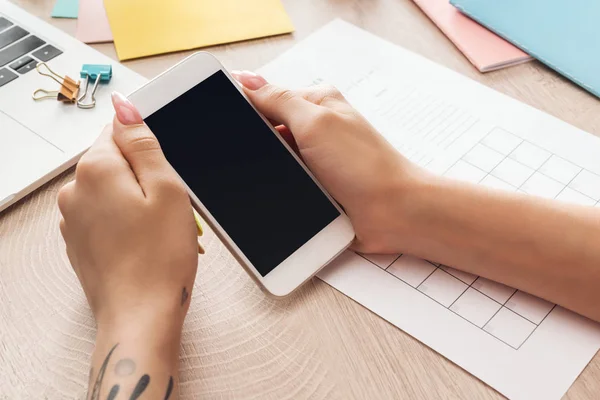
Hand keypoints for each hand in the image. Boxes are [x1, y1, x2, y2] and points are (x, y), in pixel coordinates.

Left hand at [58, 92, 198, 334]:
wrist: (139, 316)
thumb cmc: (159, 259)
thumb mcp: (166, 189)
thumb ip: (143, 142)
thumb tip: (126, 107)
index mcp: (95, 169)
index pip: (120, 129)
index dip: (151, 144)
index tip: (167, 167)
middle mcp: (74, 190)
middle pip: (116, 161)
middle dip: (146, 175)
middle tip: (171, 206)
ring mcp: (72, 218)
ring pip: (112, 189)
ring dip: (137, 200)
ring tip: (160, 230)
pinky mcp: (79, 240)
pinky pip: (105, 215)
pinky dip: (126, 221)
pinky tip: (146, 243)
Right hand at [231, 71, 425, 252]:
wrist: (395, 214)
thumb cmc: (366, 166)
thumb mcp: (317, 122)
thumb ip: (279, 100)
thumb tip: (247, 80)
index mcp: (317, 104)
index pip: (267, 98)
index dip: (245, 109)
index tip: (229, 124)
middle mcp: (316, 129)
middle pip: (267, 132)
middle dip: (258, 147)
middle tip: (261, 159)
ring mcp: (315, 160)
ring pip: (274, 162)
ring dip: (271, 172)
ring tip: (282, 180)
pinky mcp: (315, 187)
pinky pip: (286, 184)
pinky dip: (281, 189)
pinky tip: (283, 194)